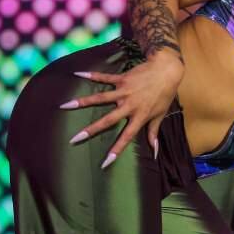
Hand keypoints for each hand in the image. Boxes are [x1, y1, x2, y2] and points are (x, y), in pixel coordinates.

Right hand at [63, 49, 184, 167]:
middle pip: (108, 119)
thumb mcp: (160, 115)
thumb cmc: (164, 94)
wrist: (167, 70)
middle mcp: (130, 105)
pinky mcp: (122, 79)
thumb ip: (153, 133)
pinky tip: (78, 74)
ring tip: (65, 105)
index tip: (105, 163)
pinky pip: (105, 77)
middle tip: (74, 138)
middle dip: (91, 129)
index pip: (126, 137)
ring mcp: (125, 91)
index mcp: (139, 116)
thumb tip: (155, 152)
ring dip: (83, 101)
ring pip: (101, 98)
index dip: (116, 150)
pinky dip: (92, 75)